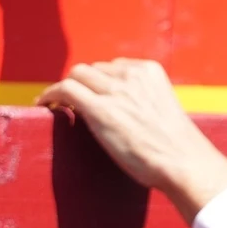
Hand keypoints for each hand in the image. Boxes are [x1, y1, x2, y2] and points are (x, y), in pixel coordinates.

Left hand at [37, 59, 226, 223]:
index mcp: (150, 71)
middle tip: (72, 103)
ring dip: (66, 88)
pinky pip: (65, 90)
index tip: (93, 95)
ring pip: (76, 75)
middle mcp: (132, 75)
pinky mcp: (99, 108)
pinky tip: (44, 106)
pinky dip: (50, 95)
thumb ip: (144, 100)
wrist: (182, 161)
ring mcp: (115, 90)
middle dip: (82, 84)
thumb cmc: (176, 145)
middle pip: (93, 69)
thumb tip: (123, 111)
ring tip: (56, 104)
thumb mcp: (162, 109)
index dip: (100, 82)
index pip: (114, 67)